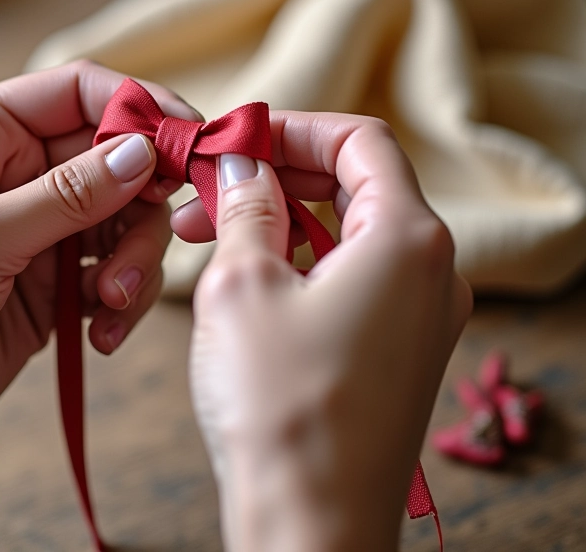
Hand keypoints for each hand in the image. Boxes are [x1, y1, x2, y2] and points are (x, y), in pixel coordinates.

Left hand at [0, 61, 196, 479]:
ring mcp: (40, 225)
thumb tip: (145, 150)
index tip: (191, 137)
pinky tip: (100, 332)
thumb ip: (69, 194)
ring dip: (134, 260)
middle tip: (155, 241)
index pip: (79, 92)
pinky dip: (121, 298)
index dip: (140, 106)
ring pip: (126, 218)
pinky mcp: (56, 279)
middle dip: (142, 203)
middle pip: (116, 158)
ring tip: (112, 303)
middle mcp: (16, 169)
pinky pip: (116, 270)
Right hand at [173, 113, 471, 551]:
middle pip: (356, 184)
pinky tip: (248, 273)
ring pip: (349, 232)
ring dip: (282, 219)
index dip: (295, 128)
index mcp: (407, 238)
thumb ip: (245, 207)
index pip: (360, 141)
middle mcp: (431, 270)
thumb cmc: (279, 409)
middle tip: (209, 187)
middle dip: (278, 175)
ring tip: (209, 232)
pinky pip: (353, 277)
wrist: (309, 529)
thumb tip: (239, 165)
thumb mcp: (242, 284)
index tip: (239, 138)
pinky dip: (302, 261)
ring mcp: (420, 313)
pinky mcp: (400, 347)